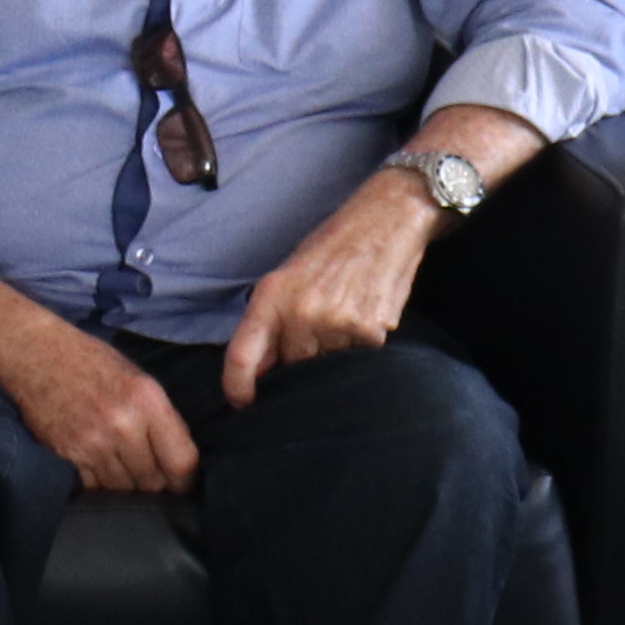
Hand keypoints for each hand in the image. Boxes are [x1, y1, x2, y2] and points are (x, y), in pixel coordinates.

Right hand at [0, 317, 199, 496]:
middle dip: (158, 489)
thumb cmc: (89, 360)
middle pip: (153, 483)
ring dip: (129, 490)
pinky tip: (103, 475)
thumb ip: (160, 418)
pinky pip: (94, 488)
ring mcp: (92, 442)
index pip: (182, 461)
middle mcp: (122, 424)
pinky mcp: (66, 454)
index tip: (183, 485)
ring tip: (129, 481)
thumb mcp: (137, 377)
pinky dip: (102, 488)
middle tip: (157, 486)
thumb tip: (178, 461)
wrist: (33, 351)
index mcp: (147, 400)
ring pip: (123, 491)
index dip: (186, 482)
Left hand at [219, 170, 440, 404]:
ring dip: (332, 353)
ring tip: (344, 315)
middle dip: (298, 362)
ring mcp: (336, 325)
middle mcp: (301, 313)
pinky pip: (357, 358)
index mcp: (272, 296)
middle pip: (290, 367)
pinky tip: (364, 314)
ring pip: (325, 366)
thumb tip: (258, 372)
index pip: (241, 356)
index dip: (237, 388)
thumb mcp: (288, 275)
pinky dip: (360, 345)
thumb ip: (271, 322)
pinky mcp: (369, 333)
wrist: (387, 220)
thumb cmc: (333, 246)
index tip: (244, 404)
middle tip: (317, 330)